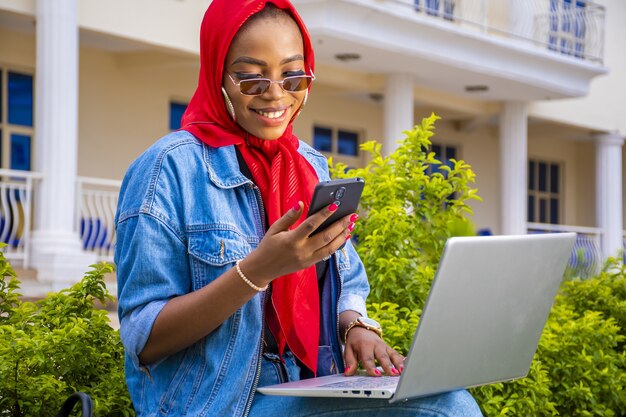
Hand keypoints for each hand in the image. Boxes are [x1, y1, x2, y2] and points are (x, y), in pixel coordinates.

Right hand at [240, 201, 355, 285]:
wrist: (262, 269)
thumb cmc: (268, 245)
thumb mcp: (275, 228)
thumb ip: (289, 216)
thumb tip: (302, 203)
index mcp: (291, 240)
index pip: (311, 225)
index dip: (324, 214)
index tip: (335, 205)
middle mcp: (301, 251)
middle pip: (325, 237)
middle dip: (340, 225)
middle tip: (352, 215)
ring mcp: (306, 259)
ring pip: (330, 247)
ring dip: (342, 236)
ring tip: (351, 225)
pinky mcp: (309, 264)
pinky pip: (326, 254)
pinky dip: (336, 245)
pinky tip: (342, 236)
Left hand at [343, 327, 404, 376]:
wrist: (361, 329)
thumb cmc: (354, 342)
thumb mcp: (348, 349)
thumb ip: (350, 361)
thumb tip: (348, 373)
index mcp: (364, 345)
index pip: (368, 358)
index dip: (372, 367)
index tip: (376, 375)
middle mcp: (376, 345)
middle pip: (383, 356)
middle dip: (388, 366)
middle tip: (393, 374)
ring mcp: (384, 346)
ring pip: (392, 354)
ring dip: (398, 363)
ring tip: (401, 371)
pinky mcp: (389, 348)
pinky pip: (396, 354)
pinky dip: (402, 360)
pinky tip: (406, 367)